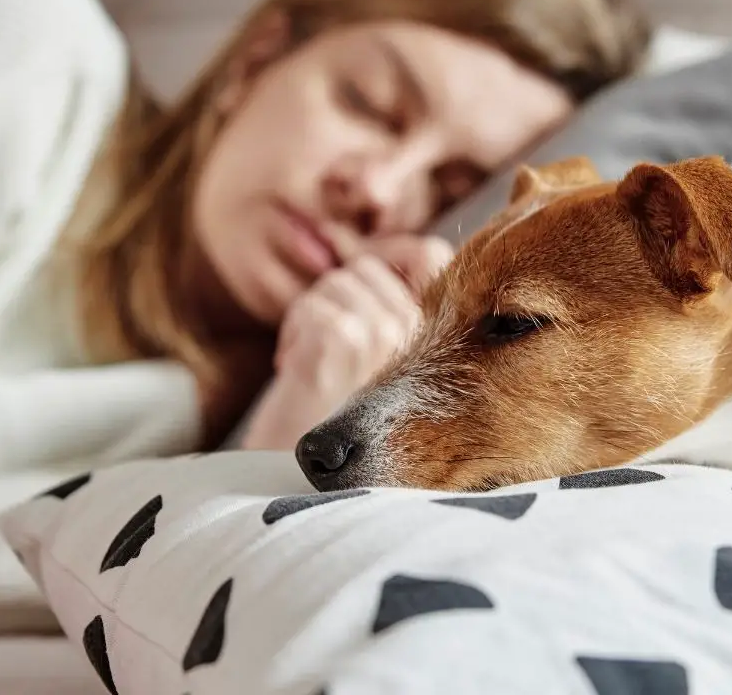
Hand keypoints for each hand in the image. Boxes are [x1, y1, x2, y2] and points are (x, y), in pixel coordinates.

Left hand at [239, 235, 452, 449]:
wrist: (303, 482)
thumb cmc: (338, 423)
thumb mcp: (380, 360)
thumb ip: (395, 309)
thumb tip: (395, 249)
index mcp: (438, 337)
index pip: (429, 252)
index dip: (389, 260)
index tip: (356, 307)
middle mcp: (421, 335)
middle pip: (368, 268)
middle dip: (335, 303)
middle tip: (328, 355)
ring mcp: (383, 337)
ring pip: (336, 282)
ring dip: (311, 319)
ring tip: (315, 367)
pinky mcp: (341, 341)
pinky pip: (311, 303)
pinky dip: (292, 332)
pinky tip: (297, 371)